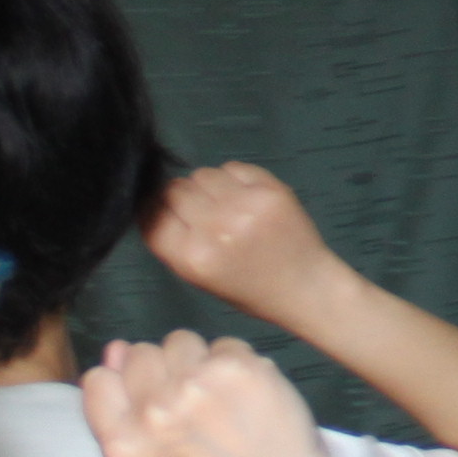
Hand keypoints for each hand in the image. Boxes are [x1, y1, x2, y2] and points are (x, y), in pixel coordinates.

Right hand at [77, 334, 342, 456]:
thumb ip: (122, 414)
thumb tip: (117, 348)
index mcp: (124, 445)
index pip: (98, 380)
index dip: (124, 382)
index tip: (149, 398)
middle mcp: (153, 413)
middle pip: (140, 354)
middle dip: (163, 372)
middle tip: (194, 406)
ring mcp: (195, 386)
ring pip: (179, 340)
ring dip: (197, 361)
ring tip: (219, 398)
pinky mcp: (236, 367)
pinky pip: (223, 344)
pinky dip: (234, 364)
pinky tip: (245, 395)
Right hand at [142, 163, 340, 321]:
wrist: (305, 286)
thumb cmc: (249, 288)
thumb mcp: (199, 278)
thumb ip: (174, 242)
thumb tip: (152, 201)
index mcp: (193, 258)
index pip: (152, 216)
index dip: (155, 211)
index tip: (166, 213)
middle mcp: (215, 229)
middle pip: (174, 190)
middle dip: (181, 199)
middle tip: (201, 212)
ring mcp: (244, 206)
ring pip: (201, 174)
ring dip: (206, 186)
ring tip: (225, 205)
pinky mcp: (268, 189)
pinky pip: (232, 168)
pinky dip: (232, 178)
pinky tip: (244, 198)